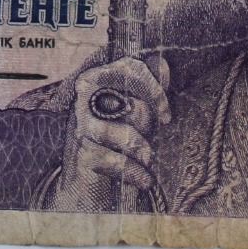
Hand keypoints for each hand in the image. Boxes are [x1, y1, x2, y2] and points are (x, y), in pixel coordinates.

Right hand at [46, 55, 170, 210]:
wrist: (88, 185)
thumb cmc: (115, 140)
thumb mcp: (133, 111)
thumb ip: (146, 88)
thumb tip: (160, 63)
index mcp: (96, 79)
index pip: (129, 69)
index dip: (154, 89)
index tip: (165, 116)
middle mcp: (85, 98)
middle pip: (134, 105)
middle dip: (147, 126)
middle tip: (147, 140)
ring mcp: (82, 127)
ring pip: (126, 134)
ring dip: (142, 150)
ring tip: (146, 160)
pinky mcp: (83, 154)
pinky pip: (117, 160)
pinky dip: (134, 172)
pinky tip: (144, 180)